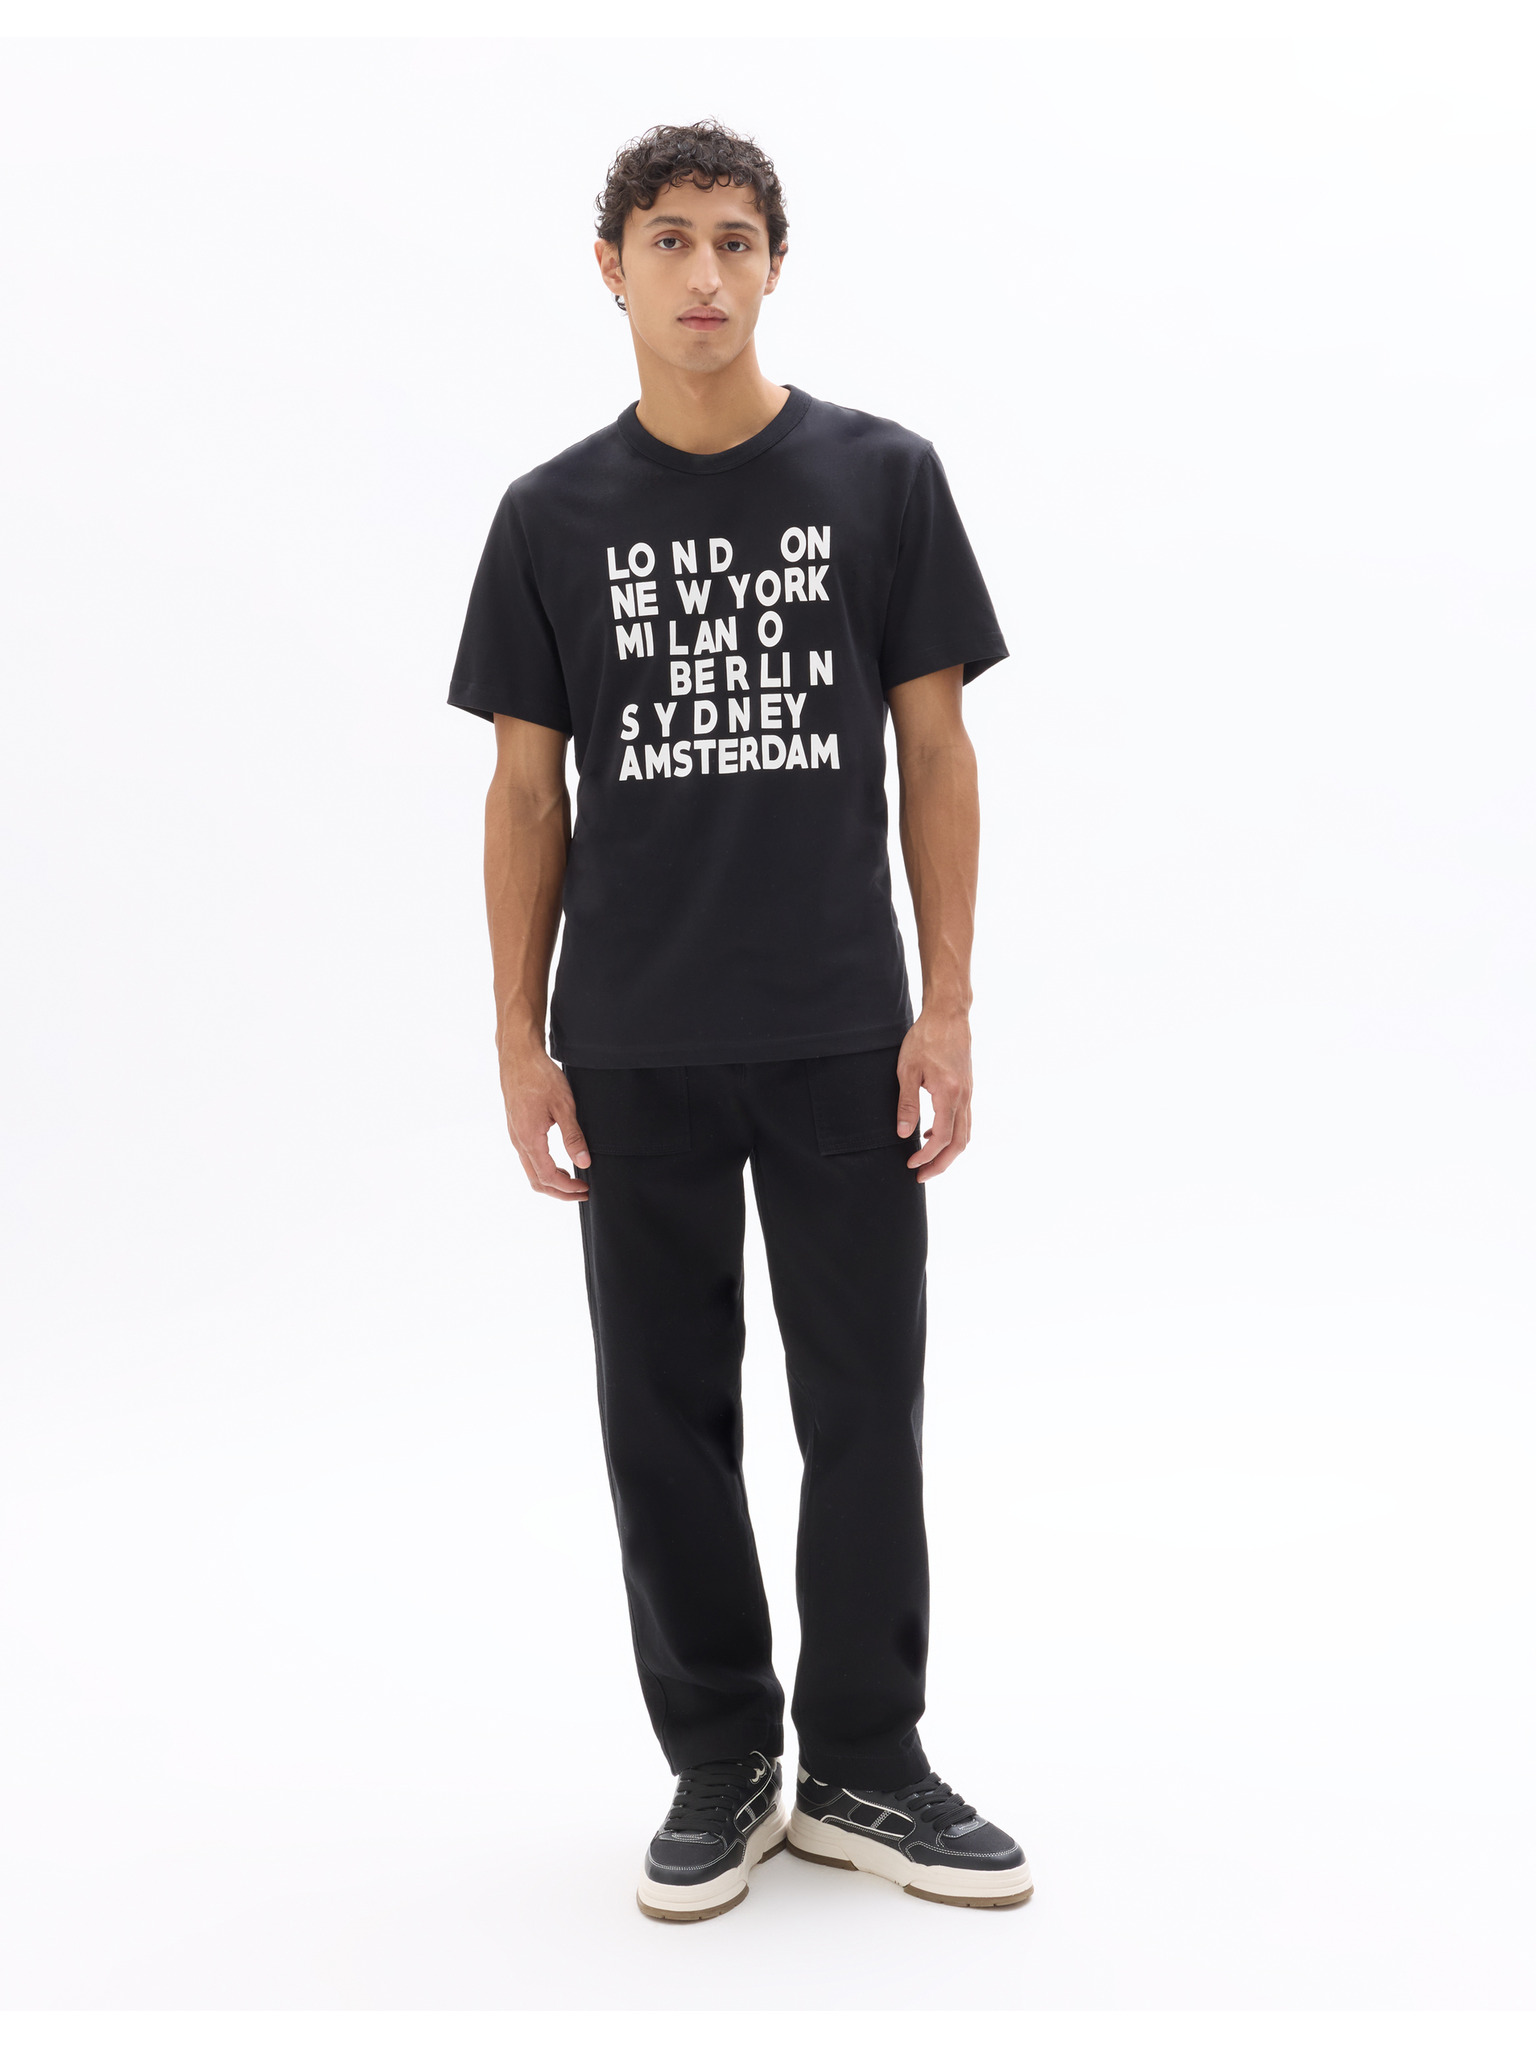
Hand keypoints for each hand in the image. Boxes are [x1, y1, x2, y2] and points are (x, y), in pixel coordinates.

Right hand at [499, 1044, 590, 1201]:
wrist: (518, 1056)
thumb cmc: (539, 1076)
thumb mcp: (563, 1106)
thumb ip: (573, 1137)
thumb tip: (584, 1163)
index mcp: (530, 1139)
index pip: (548, 1177)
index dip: (568, 1188)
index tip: (585, 1188)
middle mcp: (519, 1141)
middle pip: (536, 1181)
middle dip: (559, 1192)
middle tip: (581, 1192)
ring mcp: (515, 1135)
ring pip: (531, 1171)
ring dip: (551, 1181)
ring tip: (573, 1180)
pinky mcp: (516, 1128)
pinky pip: (528, 1158)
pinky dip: (543, 1169)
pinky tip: (558, 1163)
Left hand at [896, 1010, 972, 1181]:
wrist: (949, 1015)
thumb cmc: (926, 1038)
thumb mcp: (907, 1071)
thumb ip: (907, 1104)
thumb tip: (904, 1133)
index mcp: (949, 1094)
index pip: (941, 1137)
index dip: (927, 1156)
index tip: (911, 1164)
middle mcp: (964, 1097)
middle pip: (959, 1143)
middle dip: (941, 1164)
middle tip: (921, 1175)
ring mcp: (968, 1093)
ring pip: (965, 1133)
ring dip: (948, 1152)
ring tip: (927, 1160)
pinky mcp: (967, 1088)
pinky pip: (963, 1120)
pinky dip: (951, 1134)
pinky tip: (931, 1133)